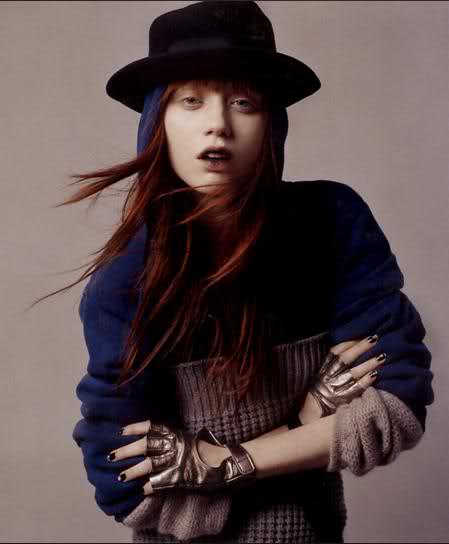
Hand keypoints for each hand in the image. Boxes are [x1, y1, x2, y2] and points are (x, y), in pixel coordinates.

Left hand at [106, 420, 256, 494]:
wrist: (227, 460)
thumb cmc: (208, 448)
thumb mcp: (189, 438)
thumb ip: (173, 439)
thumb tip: (158, 440)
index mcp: (175, 434)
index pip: (151, 427)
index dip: (135, 428)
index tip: (121, 431)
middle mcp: (173, 445)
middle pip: (144, 446)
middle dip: (126, 450)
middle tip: (110, 455)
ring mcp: (176, 462)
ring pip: (148, 465)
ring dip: (132, 471)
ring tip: (119, 477)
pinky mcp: (180, 478)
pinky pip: (160, 483)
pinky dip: (150, 487)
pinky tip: (141, 491)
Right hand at [297, 335, 386, 423]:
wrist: (309, 418)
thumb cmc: (316, 397)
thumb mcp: (317, 378)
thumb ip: (329, 367)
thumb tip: (348, 351)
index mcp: (322, 370)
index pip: (335, 352)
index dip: (348, 343)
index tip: (360, 335)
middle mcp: (328, 377)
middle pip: (346, 359)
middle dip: (360, 348)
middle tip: (374, 339)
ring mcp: (336, 389)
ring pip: (354, 372)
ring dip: (368, 363)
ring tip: (383, 356)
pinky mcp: (343, 401)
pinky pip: (356, 389)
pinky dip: (366, 381)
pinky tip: (377, 374)